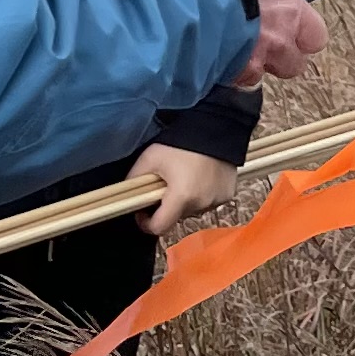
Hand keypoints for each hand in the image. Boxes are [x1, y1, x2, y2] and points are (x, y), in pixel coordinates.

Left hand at [133, 141, 248, 237]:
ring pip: (193, 209)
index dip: (146, 223)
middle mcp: (201, 204)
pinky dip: (202, 194)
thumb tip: (127, 195)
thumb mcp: (149, 159)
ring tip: (185, 177)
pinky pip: (209, 201)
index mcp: (181, 197)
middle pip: (176, 216)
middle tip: (164, 184)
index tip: (143, 211)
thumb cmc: (181, 142)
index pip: (159, 228)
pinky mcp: (227, 194)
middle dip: (167, 205)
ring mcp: (217, 200)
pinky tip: (201, 177)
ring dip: (185, 200)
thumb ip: (134, 180)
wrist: (215, 128)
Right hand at [235, 0, 327, 87]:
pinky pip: (237, 81)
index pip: (316, 36)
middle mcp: (281, 35)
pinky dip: (227, 74)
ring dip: (250, 68)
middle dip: (278, 60)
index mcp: (288, 5)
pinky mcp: (238, 73)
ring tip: (228, 49)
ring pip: (263, 75)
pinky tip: (213, 57)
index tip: (292, 35)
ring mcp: (261, 57)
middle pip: (295, 64)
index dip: (302, 39)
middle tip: (259, 46)